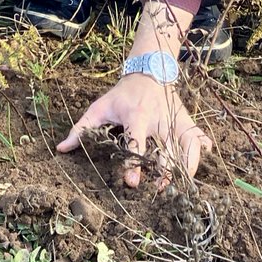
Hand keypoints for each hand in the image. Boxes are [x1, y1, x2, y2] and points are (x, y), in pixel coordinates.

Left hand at [57, 74, 210, 187]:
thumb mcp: (99, 107)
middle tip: (159, 190)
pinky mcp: (185, 120)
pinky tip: (198, 164)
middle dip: (165, 171)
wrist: (148, 71)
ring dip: (184, 166)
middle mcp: (158, 118)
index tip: (132, 183)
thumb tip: (61, 149)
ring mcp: (174, 119)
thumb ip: (81, 128)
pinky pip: (196, 137)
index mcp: (136, 115)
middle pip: (165, 148)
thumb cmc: (121, 94)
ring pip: (186, 145)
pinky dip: (200, 151)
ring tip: (179, 186)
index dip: (133, 163)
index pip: (135, 141)